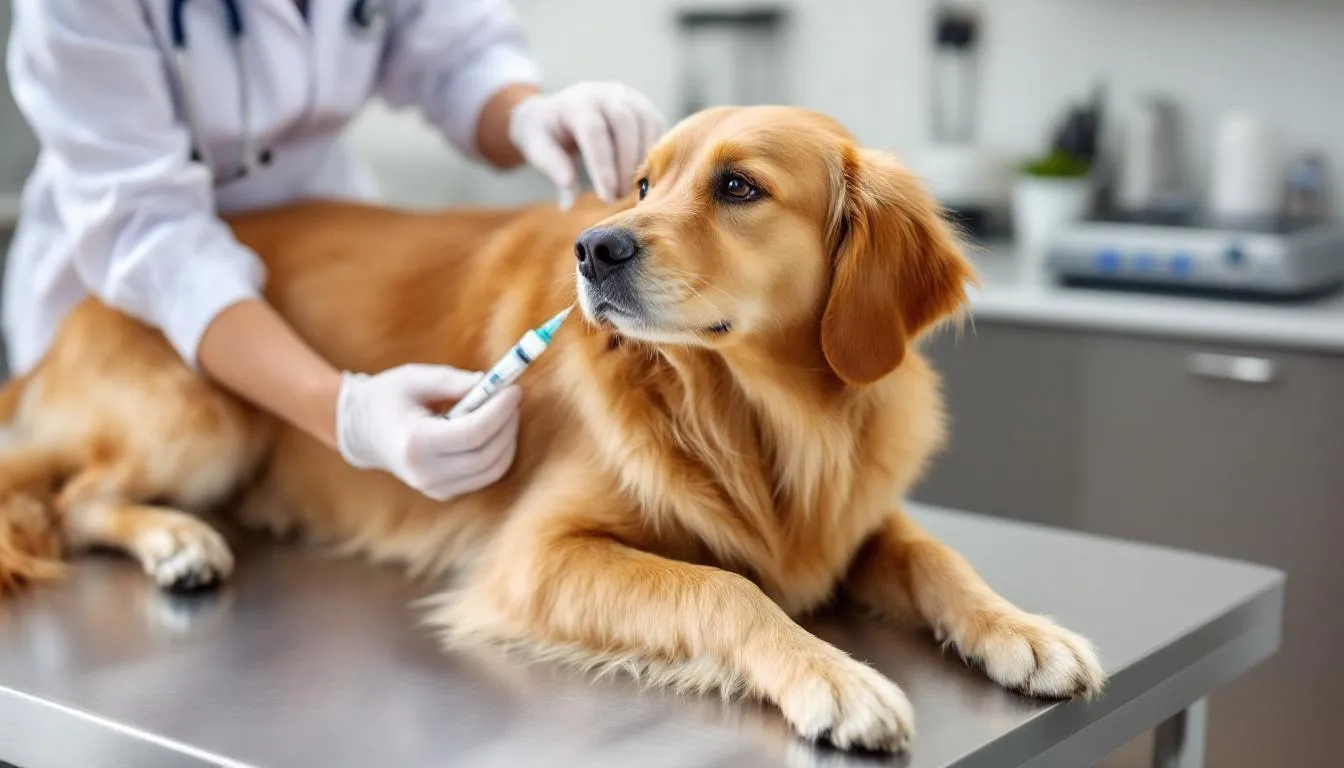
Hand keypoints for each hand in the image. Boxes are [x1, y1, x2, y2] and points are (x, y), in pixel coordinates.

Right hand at [335, 364, 520, 500]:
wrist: (362, 432)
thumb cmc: (387, 398)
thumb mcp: (414, 378)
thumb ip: (453, 381)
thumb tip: (493, 383)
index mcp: (415, 444)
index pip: (472, 434)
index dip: (499, 411)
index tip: (513, 389)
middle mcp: (425, 473)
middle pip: (487, 455)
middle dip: (508, 424)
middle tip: (512, 396)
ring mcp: (435, 488)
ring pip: (493, 470)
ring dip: (508, 439)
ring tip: (505, 410)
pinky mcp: (444, 492)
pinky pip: (485, 476)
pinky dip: (499, 452)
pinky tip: (493, 429)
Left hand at [507, 82, 665, 207]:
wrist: (556, 111)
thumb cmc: (546, 133)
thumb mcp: (536, 146)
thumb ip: (552, 167)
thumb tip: (569, 201)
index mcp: (576, 102)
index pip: (594, 132)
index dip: (603, 167)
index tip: (606, 197)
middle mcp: (605, 93)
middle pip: (624, 123)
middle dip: (625, 164)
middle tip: (620, 196)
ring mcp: (628, 97)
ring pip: (646, 123)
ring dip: (643, 160)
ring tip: (630, 189)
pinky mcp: (644, 107)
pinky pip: (658, 127)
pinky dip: (655, 153)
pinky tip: (644, 176)